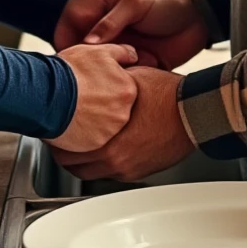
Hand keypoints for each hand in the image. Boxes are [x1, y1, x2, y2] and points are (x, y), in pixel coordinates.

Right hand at [46, 43, 138, 152]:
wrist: (46, 93)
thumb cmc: (70, 70)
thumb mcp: (99, 52)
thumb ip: (122, 53)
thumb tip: (134, 56)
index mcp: (128, 89)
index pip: (124, 91)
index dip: (108, 87)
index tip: (95, 86)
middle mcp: (124, 112)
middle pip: (116, 110)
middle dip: (103, 105)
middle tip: (85, 97)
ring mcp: (110, 131)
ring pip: (106, 126)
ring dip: (94, 120)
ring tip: (77, 109)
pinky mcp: (96, 143)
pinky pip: (93, 139)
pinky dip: (85, 133)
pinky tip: (73, 122)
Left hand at [51, 66, 194, 180]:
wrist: (195, 113)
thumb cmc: (168, 96)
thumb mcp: (129, 79)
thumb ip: (106, 80)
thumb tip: (88, 74)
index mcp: (108, 138)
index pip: (67, 147)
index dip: (55, 136)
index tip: (51, 128)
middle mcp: (115, 159)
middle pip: (73, 165)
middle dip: (63, 152)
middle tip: (57, 139)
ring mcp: (127, 168)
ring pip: (89, 172)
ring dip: (80, 160)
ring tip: (75, 145)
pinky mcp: (138, 172)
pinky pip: (109, 173)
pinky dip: (100, 163)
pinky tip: (100, 148)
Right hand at [54, 0, 209, 70]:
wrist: (196, 19)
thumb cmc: (164, 4)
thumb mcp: (135, 5)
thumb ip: (111, 21)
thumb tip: (87, 42)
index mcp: (95, 10)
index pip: (67, 32)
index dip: (67, 48)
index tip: (72, 63)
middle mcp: (101, 33)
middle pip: (81, 55)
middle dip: (89, 67)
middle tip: (98, 75)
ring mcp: (115, 50)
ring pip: (100, 70)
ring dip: (110, 76)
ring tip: (127, 73)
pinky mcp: (129, 66)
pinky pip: (119, 79)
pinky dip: (125, 82)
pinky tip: (139, 77)